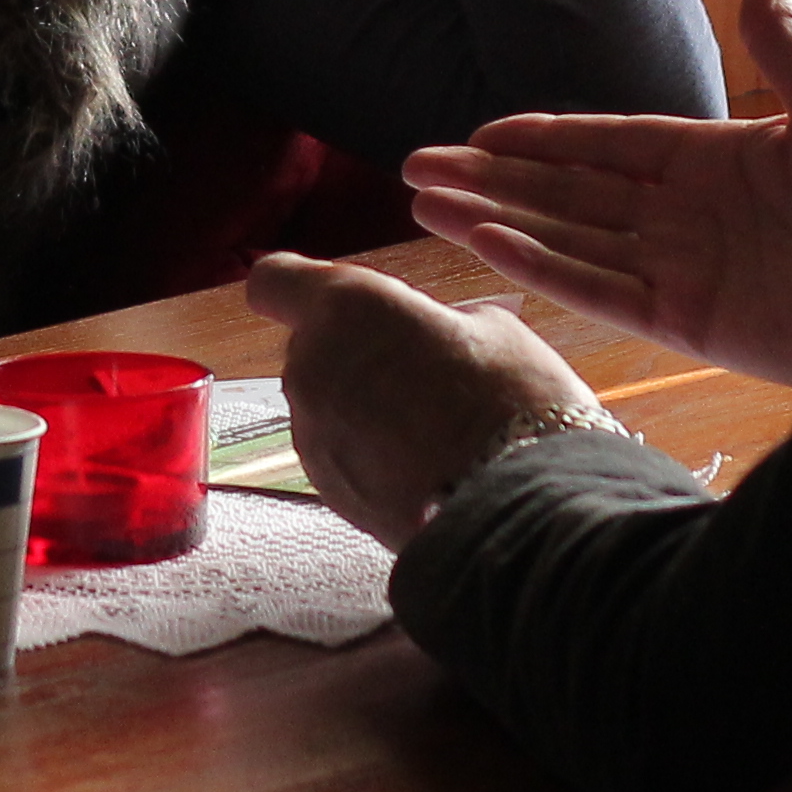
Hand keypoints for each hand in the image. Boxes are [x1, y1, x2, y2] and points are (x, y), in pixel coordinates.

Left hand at [243, 252, 606, 544]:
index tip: (334, 299)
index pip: (274, 280)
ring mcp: (313, 436)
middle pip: (312, 344)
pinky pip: (340, 452)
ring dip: (362, 404)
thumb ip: (434, 317)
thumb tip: (429, 330)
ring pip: (326, 402)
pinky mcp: (327, 491)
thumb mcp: (491, 327)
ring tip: (432, 422)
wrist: (516, 511)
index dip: (297, 285)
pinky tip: (424, 462)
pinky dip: (370, 451)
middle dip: (355, 349)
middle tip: (421, 363)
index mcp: (345, 308)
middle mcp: (311, 367)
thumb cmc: (510, 401)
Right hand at [399, 0, 791, 390]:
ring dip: (496, 219)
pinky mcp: (689, 324)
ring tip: (425, 201)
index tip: (479, 129)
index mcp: (719, 161)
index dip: (544, 137)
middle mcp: (690, 218)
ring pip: (568, 240)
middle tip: (414, 167)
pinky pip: (598, 290)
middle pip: (570, 194)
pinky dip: (541, 265)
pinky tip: (486, 239)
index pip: (610, 146)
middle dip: (494, 179)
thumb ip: (781, 37)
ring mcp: (686, 272)